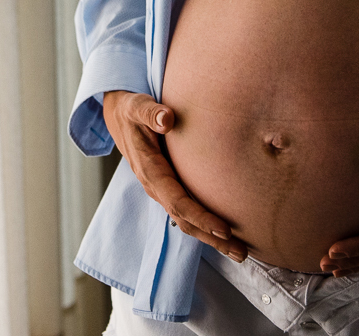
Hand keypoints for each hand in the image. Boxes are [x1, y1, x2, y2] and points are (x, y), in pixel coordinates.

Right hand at [102, 90, 246, 260]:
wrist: (118, 117)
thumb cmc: (131, 110)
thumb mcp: (137, 106)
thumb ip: (151, 112)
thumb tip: (167, 119)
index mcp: (149, 170)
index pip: (177, 201)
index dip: (200, 217)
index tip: (224, 229)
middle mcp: (155, 186)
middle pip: (184, 220)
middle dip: (212, 238)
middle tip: (241, 253)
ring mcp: (161, 189)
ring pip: (186, 220)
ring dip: (211, 238)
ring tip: (239, 251)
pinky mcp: (167, 187)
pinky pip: (186, 212)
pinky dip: (205, 225)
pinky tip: (224, 233)